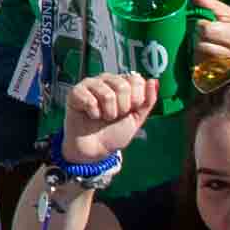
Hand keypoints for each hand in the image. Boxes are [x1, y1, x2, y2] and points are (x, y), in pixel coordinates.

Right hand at [49, 67, 161, 183]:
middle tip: (114, 116)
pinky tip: (90, 115)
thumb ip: (147, 101)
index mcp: (123, 83)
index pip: (136, 80)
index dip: (136, 99)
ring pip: (107, 94)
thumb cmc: (114, 132)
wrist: (95, 149)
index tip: (129, 111)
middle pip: (123, 86)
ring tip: (103, 117)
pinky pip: (90, 100)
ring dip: (108, 113)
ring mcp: (90, 84)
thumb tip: (153, 81)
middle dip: (122, 108)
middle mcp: (107, 80)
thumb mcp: (136, 119)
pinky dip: (93, 114)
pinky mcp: (75, 92)